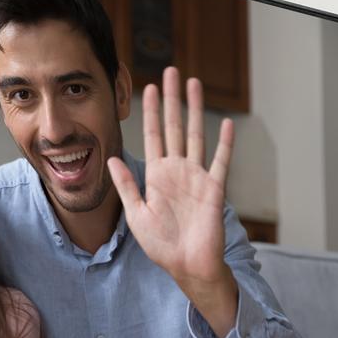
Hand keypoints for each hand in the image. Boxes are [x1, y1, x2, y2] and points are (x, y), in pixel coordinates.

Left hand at [108, 68, 238, 325]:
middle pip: (175, 126)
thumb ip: (126, 185)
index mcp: (157, 175)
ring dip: (195, 109)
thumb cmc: (162, 246)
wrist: (188, 266)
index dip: (151, 111)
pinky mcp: (214, 189)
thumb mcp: (136, 214)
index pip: (153, 135)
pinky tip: (226, 123)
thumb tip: (111, 157)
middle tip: (171, 71)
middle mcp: (177, 170)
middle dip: (172, 99)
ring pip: (196, 135)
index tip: (148, 87)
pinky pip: (220, 161)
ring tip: (194, 84)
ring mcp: (197, 177)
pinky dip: (224, 143)